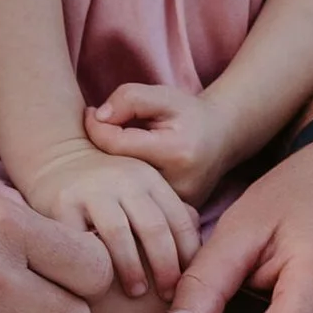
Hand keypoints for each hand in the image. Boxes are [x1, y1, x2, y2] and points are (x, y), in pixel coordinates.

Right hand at [16, 138, 198, 302]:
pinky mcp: (63, 202)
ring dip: (131, 268)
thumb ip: (167, 215)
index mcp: (149, 180)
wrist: (56, 158)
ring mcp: (92, 190)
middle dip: (165, 266)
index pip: (180, 221)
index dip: (189, 256)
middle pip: (154, 228)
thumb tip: (194, 260)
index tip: (189, 283)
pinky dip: (92, 262)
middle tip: (168, 295)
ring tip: (137, 292)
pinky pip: (80, 240)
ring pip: (119, 234)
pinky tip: (99, 281)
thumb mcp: (141, 190)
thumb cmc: (106, 188)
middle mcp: (124, 180)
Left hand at [85, 80, 231, 207]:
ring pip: (124, 193)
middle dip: (99, 152)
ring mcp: (176, 206)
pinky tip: (124, 172)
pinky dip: (124, 188)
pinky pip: (138, 205)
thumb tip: (98, 117)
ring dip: (110, 173)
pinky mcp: (174, 217)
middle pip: (116, 173)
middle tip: (98, 134)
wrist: (221, 139)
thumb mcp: (163, 95)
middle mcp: (178, 185)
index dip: (95, 127)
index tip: (91, 114)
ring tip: (111, 153)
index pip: (116, 145)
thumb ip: (130, 98)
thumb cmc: (188, 115)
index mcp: (174, 153)